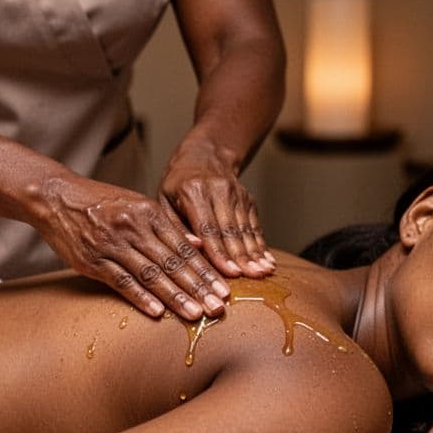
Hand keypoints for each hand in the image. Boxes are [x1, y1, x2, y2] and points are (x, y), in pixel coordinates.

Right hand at [34, 174, 229, 319]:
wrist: (55, 197)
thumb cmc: (101, 203)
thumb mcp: (137, 204)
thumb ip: (167, 226)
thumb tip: (200, 244)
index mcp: (148, 213)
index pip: (184, 247)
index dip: (205, 270)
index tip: (225, 288)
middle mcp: (133, 228)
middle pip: (172, 262)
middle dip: (198, 287)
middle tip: (218, 307)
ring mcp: (112, 245)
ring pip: (150, 274)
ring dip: (174, 296)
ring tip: (194, 314)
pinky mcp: (92, 261)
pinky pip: (120, 282)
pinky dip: (140, 297)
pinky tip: (156, 312)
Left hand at [160, 143, 273, 278]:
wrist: (203, 156)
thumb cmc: (176, 186)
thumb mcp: (164, 201)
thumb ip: (176, 227)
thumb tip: (195, 248)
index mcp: (192, 191)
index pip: (207, 227)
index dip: (220, 251)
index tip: (230, 272)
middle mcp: (217, 190)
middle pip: (230, 229)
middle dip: (242, 256)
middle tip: (252, 277)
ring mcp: (236, 193)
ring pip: (245, 228)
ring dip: (255, 252)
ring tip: (263, 272)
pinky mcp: (247, 198)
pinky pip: (254, 224)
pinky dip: (261, 244)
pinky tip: (268, 261)